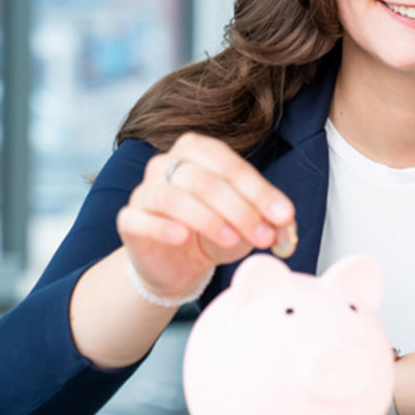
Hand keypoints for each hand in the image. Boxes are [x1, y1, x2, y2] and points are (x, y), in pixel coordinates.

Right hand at [116, 132, 294, 296]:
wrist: (177, 264)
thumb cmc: (212, 232)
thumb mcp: (247, 223)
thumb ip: (267, 219)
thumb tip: (285, 225)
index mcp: (198, 151)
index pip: (230, 165)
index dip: (259, 191)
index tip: (284, 216)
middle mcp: (167, 163)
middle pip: (203, 179)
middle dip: (239, 208)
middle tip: (263, 235)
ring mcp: (144, 190)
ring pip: (172, 195)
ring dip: (207, 218)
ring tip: (232, 240)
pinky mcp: (129, 219)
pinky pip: (140, 217)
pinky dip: (162, 226)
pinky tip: (182, 237)